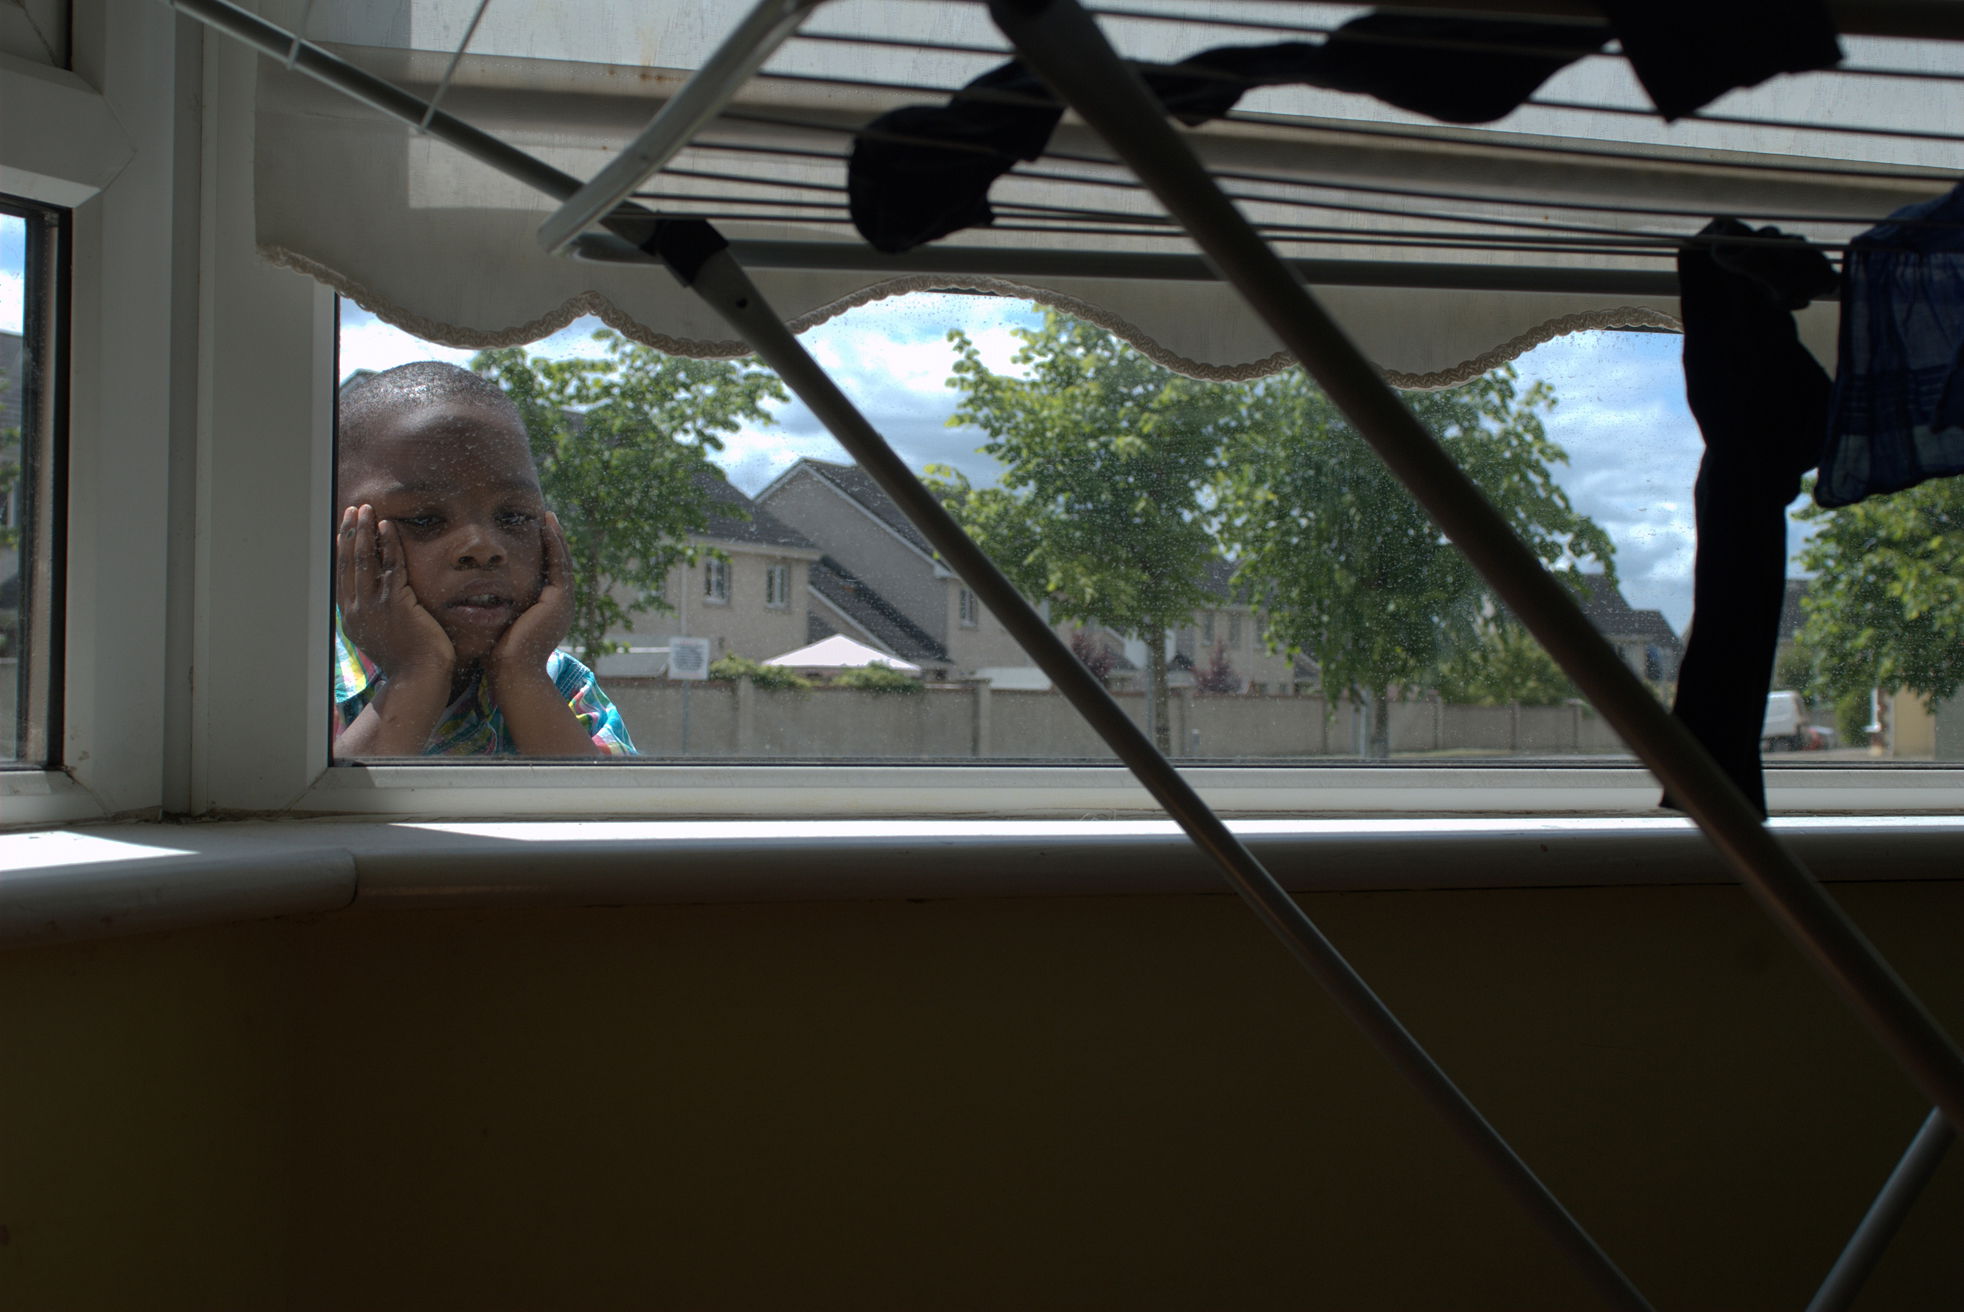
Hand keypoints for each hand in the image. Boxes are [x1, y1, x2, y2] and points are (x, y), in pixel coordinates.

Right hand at [336, 503, 454, 684]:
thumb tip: (373, 603)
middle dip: (349, 532)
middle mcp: (356, 610)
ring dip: (364, 531)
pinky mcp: (394, 603)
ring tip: (366, 510)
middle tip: (352, 510)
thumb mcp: (382, 636)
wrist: (418, 679)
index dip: (342, 549)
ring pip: (363, 559)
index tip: (345, 529)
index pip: (342, 575)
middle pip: (347, 562)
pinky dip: (388, 543)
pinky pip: (390, 565)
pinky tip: (387, 526)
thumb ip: (374, 617)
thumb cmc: (408, 661)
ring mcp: (373, 606)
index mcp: (351, 618)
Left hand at [487, 511, 573, 687]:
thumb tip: (477, 596)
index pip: (548, 574)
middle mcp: (561, 606)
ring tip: (547, 515)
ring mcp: (563, 603)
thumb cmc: (497, 655)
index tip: (534, 531)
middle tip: (545, 516)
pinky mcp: (559, 600)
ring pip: (562, 561)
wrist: (512, 673)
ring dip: (555, 536)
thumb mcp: (500, 623)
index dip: (543, 551)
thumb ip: (497, 607)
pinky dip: (553, 544)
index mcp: (548, 611)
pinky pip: (559, 564)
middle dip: (553, 539)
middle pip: (559, 564)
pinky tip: (545, 526)